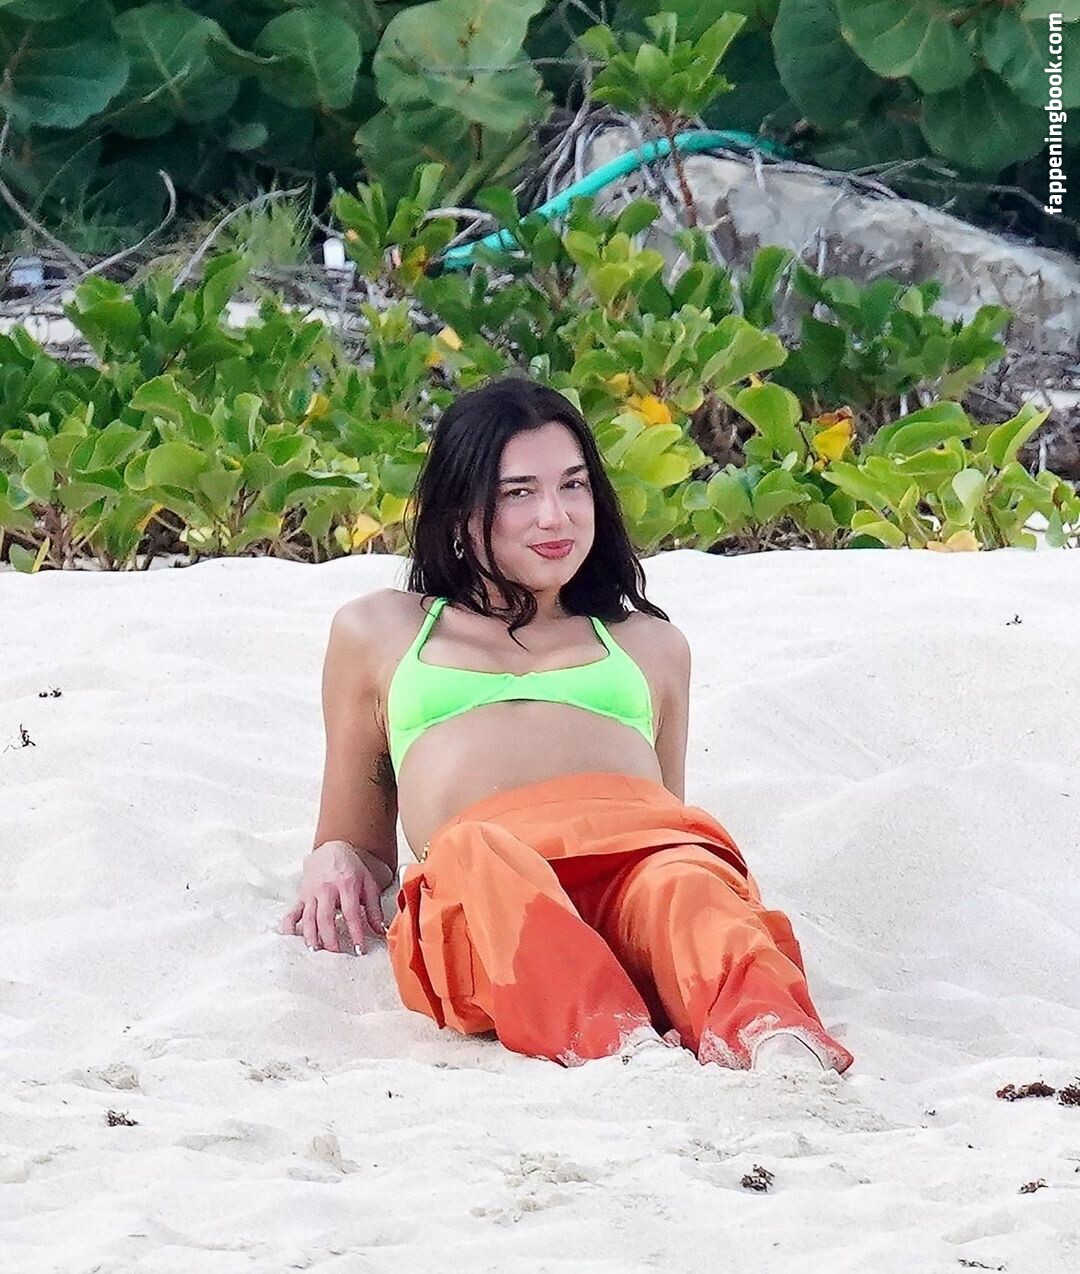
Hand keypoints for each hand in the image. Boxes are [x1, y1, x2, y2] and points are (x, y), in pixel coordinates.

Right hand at [279, 840, 387, 954]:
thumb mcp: (367, 883)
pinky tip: (290, 938)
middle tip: (337, 954)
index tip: (359, 950)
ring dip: (311, 936)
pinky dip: (289, 925)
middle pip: (326, 918)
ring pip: (309, 918)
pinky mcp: (301, 896)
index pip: (351, 913)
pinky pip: (292, 912)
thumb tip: (380, 930)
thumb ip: (374, 907)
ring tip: (316, 951)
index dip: (355, 933)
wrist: (331, 849)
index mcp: (346, 884)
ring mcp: (311, 892)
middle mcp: (326, 889)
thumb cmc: (352, 869)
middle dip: (330, 939)